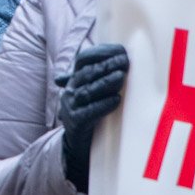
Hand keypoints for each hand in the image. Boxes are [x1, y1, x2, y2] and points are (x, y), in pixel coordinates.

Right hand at [56, 42, 129, 192]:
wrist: (78, 143)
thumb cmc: (91, 112)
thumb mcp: (93, 92)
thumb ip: (102, 75)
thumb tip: (122, 55)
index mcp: (74, 80)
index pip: (83, 59)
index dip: (99, 53)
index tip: (120, 51)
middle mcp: (70, 91)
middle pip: (87, 73)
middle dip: (106, 66)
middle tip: (125, 62)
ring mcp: (70, 107)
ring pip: (87, 91)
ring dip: (105, 83)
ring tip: (121, 77)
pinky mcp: (75, 123)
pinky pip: (89, 112)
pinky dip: (103, 105)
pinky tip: (116, 100)